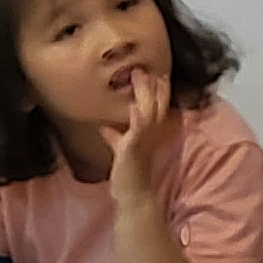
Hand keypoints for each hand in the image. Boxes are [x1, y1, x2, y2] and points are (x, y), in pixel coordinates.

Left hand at [113, 69, 184, 193]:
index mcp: (149, 133)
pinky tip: (134, 107)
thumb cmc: (128, 173)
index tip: (157, 74)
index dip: (158, 91)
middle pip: (156, 104)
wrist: (134, 194)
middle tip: (148, 68)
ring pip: (149, 110)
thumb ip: (115, 136)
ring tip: (140, 76)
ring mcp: (144, 140)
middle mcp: (151, 134)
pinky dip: (137, 118)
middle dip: (153, 86)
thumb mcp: (122, 149)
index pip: (156, 107)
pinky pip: (137, 130)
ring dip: (145, 93)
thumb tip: (105, 126)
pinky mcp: (133, 148)